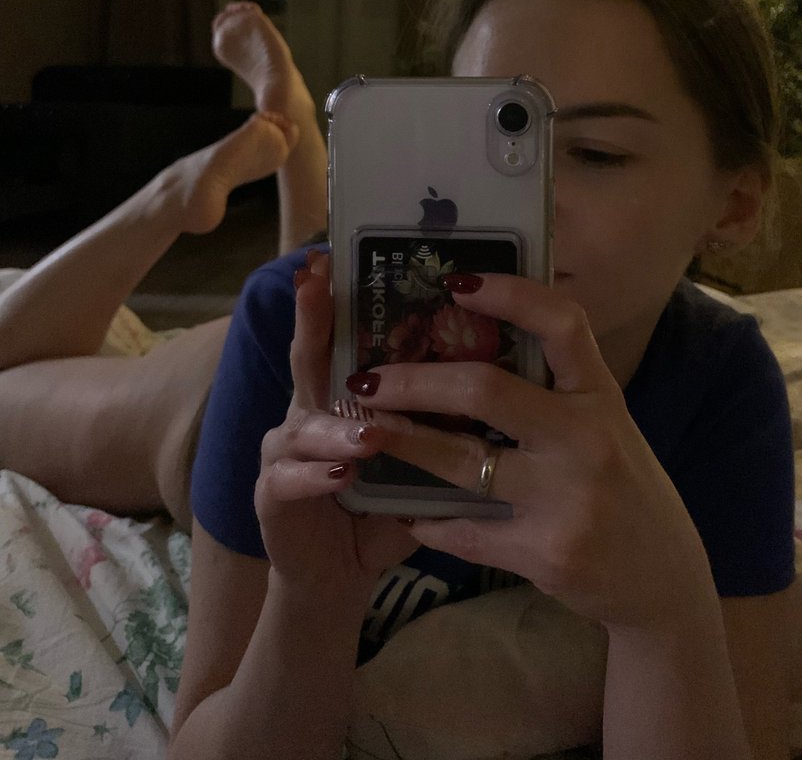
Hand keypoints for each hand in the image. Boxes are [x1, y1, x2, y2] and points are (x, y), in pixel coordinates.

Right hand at [254, 252, 416, 590]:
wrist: (337, 574)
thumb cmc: (383, 505)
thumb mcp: (417, 455)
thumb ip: (441, 417)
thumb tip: (502, 367)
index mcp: (344, 394)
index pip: (344, 336)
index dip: (337, 296)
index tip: (335, 255)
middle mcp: (308, 411)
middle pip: (309, 356)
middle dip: (311, 317)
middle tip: (316, 281)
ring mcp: (283, 452)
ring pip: (303, 423)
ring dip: (337, 424)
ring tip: (370, 430)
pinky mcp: (271, 497)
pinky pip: (289, 480)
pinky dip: (317, 475)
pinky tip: (343, 472)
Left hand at [347, 274, 715, 631]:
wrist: (663, 581)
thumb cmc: (624, 489)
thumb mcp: (604, 426)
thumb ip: (556, 391)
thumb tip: (473, 342)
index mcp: (601, 398)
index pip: (562, 324)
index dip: (510, 294)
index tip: (456, 282)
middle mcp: (587, 440)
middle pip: (485, 390)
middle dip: (413, 382)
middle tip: (367, 380)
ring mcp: (567, 500)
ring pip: (460, 462)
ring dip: (403, 443)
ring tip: (362, 431)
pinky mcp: (546, 554)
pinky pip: (464, 530)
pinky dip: (425, 519)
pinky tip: (400, 508)